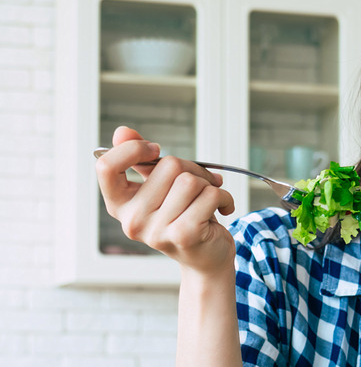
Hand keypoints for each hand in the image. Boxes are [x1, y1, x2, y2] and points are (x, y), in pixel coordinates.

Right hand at [95, 126, 235, 275]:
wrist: (206, 258)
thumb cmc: (184, 216)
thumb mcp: (160, 187)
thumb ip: (141, 160)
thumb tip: (122, 131)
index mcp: (120, 204)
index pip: (106, 167)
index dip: (133, 150)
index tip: (154, 150)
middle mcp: (132, 220)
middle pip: (167, 165)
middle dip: (193, 169)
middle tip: (201, 184)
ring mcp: (156, 231)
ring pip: (191, 180)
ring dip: (210, 184)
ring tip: (210, 199)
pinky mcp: (184, 235)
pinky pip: (210, 195)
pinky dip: (224, 197)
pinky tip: (223, 209)